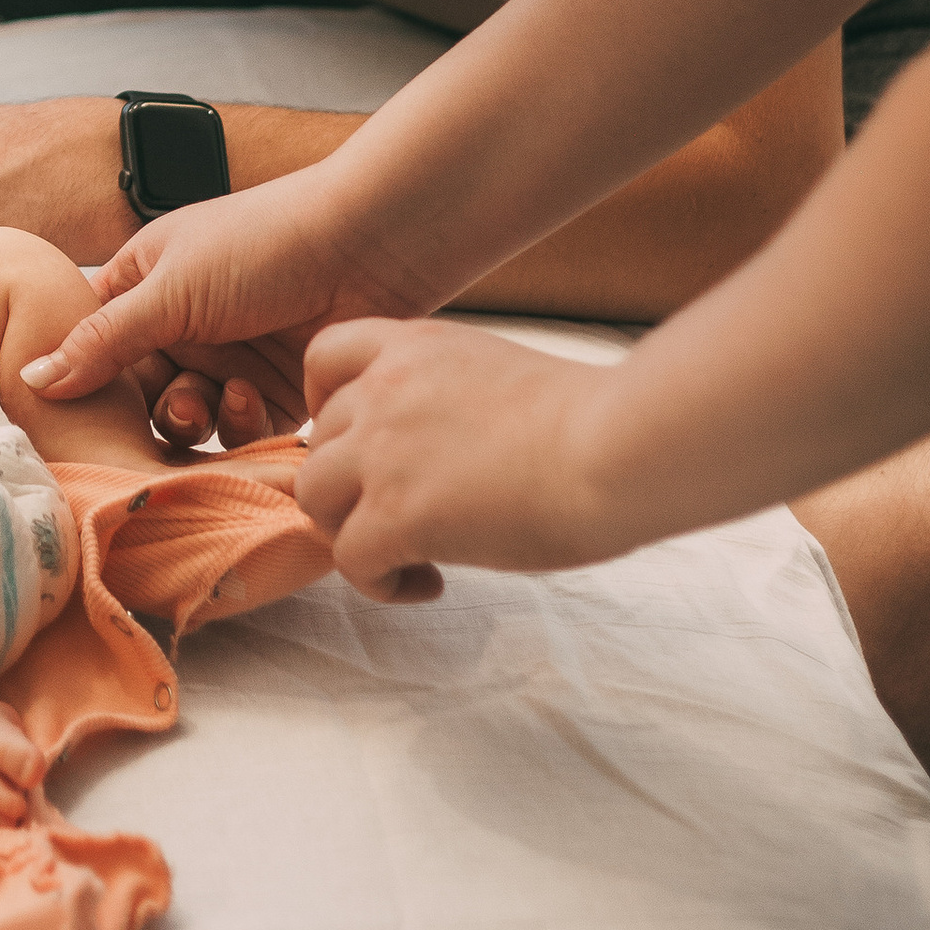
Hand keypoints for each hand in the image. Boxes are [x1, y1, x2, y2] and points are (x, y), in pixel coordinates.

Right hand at [16, 168, 373, 432]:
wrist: (369, 246)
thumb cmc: (261, 244)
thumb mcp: (168, 290)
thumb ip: (100, 342)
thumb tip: (30, 380)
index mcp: (146, 282)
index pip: (93, 342)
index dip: (87, 377)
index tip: (82, 412)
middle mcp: (183, 323)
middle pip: (139, 392)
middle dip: (150, 407)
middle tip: (173, 404)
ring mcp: (229, 357)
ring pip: (187, 418)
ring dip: (195, 417)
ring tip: (215, 401)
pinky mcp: (274, 390)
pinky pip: (237, 429)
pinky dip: (240, 422)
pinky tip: (252, 397)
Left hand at [292, 320, 632, 599]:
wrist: (615, 447)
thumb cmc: (589, 420)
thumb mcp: (497, 372)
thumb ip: (448, 395)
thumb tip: (441, 446)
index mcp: (415, 346)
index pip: (323, 357)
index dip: (327, 406)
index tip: (364, 443)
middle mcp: (385, 389)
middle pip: (318, 444)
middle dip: (350, 487)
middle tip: (401, 518)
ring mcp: (383, 451)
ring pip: (314, 499)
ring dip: (351, 534)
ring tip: (408, 554)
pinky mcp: (395, 514)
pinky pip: (349, 559)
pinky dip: (379, 582)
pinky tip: (429, 583)